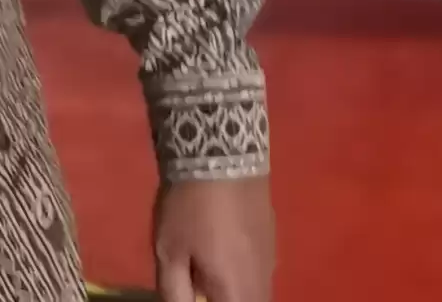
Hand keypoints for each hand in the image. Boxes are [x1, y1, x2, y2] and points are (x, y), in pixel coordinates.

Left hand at [155, 175, 275, 301]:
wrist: (222, 155)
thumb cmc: (189, 208)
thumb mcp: (169, 253)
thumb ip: (175, 292)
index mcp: (237, 290)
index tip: (195, 294)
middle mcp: (262, 280)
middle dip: (226, 298)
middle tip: (199, 284)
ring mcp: (272, 258)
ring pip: (258, 291)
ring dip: (237, 290)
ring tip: (209, 268)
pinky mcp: (273, 237)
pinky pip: (261, 271)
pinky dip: (243, 273)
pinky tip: (224, 251)